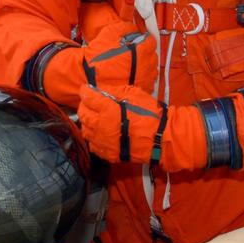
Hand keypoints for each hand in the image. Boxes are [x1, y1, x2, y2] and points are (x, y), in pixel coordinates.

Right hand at [41, 21, 157, 103]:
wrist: (88, 77)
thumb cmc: (98, 56)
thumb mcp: (109, 33)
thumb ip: (125, 27)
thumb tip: (132, 28)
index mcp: (142, 51)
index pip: (151, 41)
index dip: (143, 38)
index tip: (139, 39)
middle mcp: (147, 66)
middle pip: (152, 54)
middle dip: (144, 51)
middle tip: (133, 51)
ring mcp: (144, 80)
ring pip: (150, 68)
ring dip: (144, 64)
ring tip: (131, 64)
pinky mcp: (139, 89)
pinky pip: (146, 81)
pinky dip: (141, 77)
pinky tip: (131, 75)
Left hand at [77, 84, 208, 172]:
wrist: (160, 139)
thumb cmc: (149, 113)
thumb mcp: (134, 94)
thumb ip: (115, 91)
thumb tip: (101, 90)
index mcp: (107, 109)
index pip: (88, 97)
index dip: (85, 91)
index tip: (85, 88)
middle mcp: (101, 126)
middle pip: (83, 115)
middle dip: (83, 106)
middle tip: (88, 103)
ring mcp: (103, 142)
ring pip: (85, 131)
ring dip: (86, 123)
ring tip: (93, 118)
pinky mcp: (108, 154)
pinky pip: (93, 146)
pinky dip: (93, 138)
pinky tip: (99, 134)